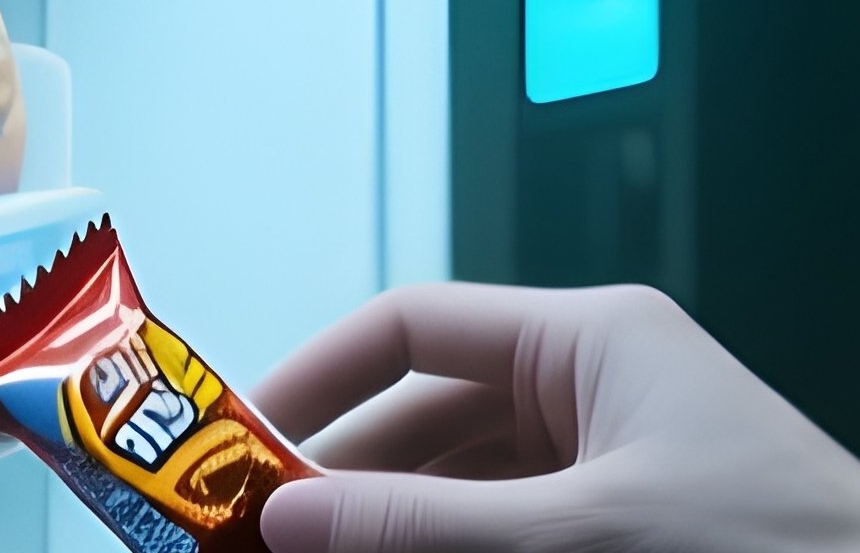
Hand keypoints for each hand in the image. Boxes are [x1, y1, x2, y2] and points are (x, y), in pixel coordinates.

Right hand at [252, 282, 859, 552]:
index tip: (236, 446)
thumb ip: (423, 527)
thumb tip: (281, 517)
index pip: (415, 328)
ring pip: (462, 488)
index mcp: (585, 339)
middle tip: (249, 543)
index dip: (318, 380)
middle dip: (341, 483)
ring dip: (389, 530)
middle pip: (428, 420)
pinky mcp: (623, 527)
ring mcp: (608, 462)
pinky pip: (509, 532)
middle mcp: (590, 386)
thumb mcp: (577, 541)